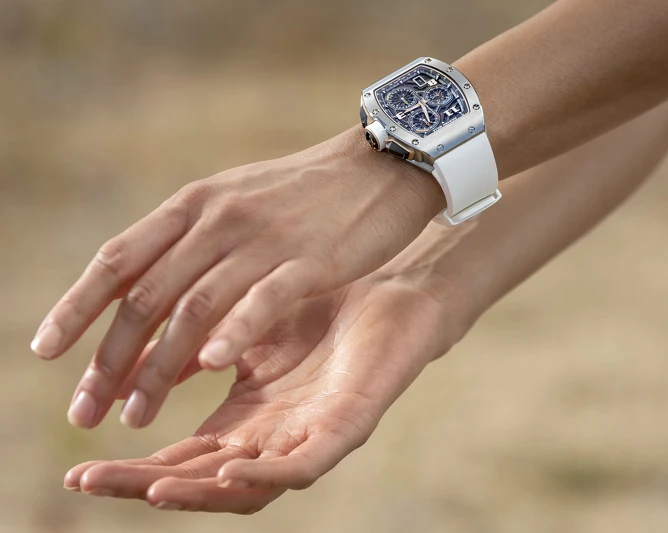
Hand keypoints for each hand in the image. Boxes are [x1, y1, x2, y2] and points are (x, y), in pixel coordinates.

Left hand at [31, 126, 444, 428]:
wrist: (378, 166)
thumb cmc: (303, 197)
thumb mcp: (236, 209)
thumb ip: (192, 257)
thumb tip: (149, 320)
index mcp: (194, 206)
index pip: (119, 260)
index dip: (77, 307)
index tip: (47, 352)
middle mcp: (218, 220)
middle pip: (147, 296)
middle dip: (109, 359)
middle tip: (86, 411)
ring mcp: (263, 239)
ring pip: (193, 309)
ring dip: (158, 368)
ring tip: (135, 416)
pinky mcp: (309, 260)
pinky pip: (261, 300)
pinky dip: (231, 334)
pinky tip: (208, 370)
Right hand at [62, 273, 453, 513]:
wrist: (390, 286)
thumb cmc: (323, 307)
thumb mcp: (248, 325)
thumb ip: (202, 345)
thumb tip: (142, 351)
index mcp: (247, 417)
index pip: (181, 456)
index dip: (132, 464)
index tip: (78, 466)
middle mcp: (273, 438)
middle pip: (202, 480)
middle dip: (146, 486)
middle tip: (90, 483)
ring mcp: (309, 439)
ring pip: (248, 486)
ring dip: (200, 492)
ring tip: (151, 489)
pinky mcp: (346, 429)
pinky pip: (303, 464)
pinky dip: (266, 472)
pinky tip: (230, 466)